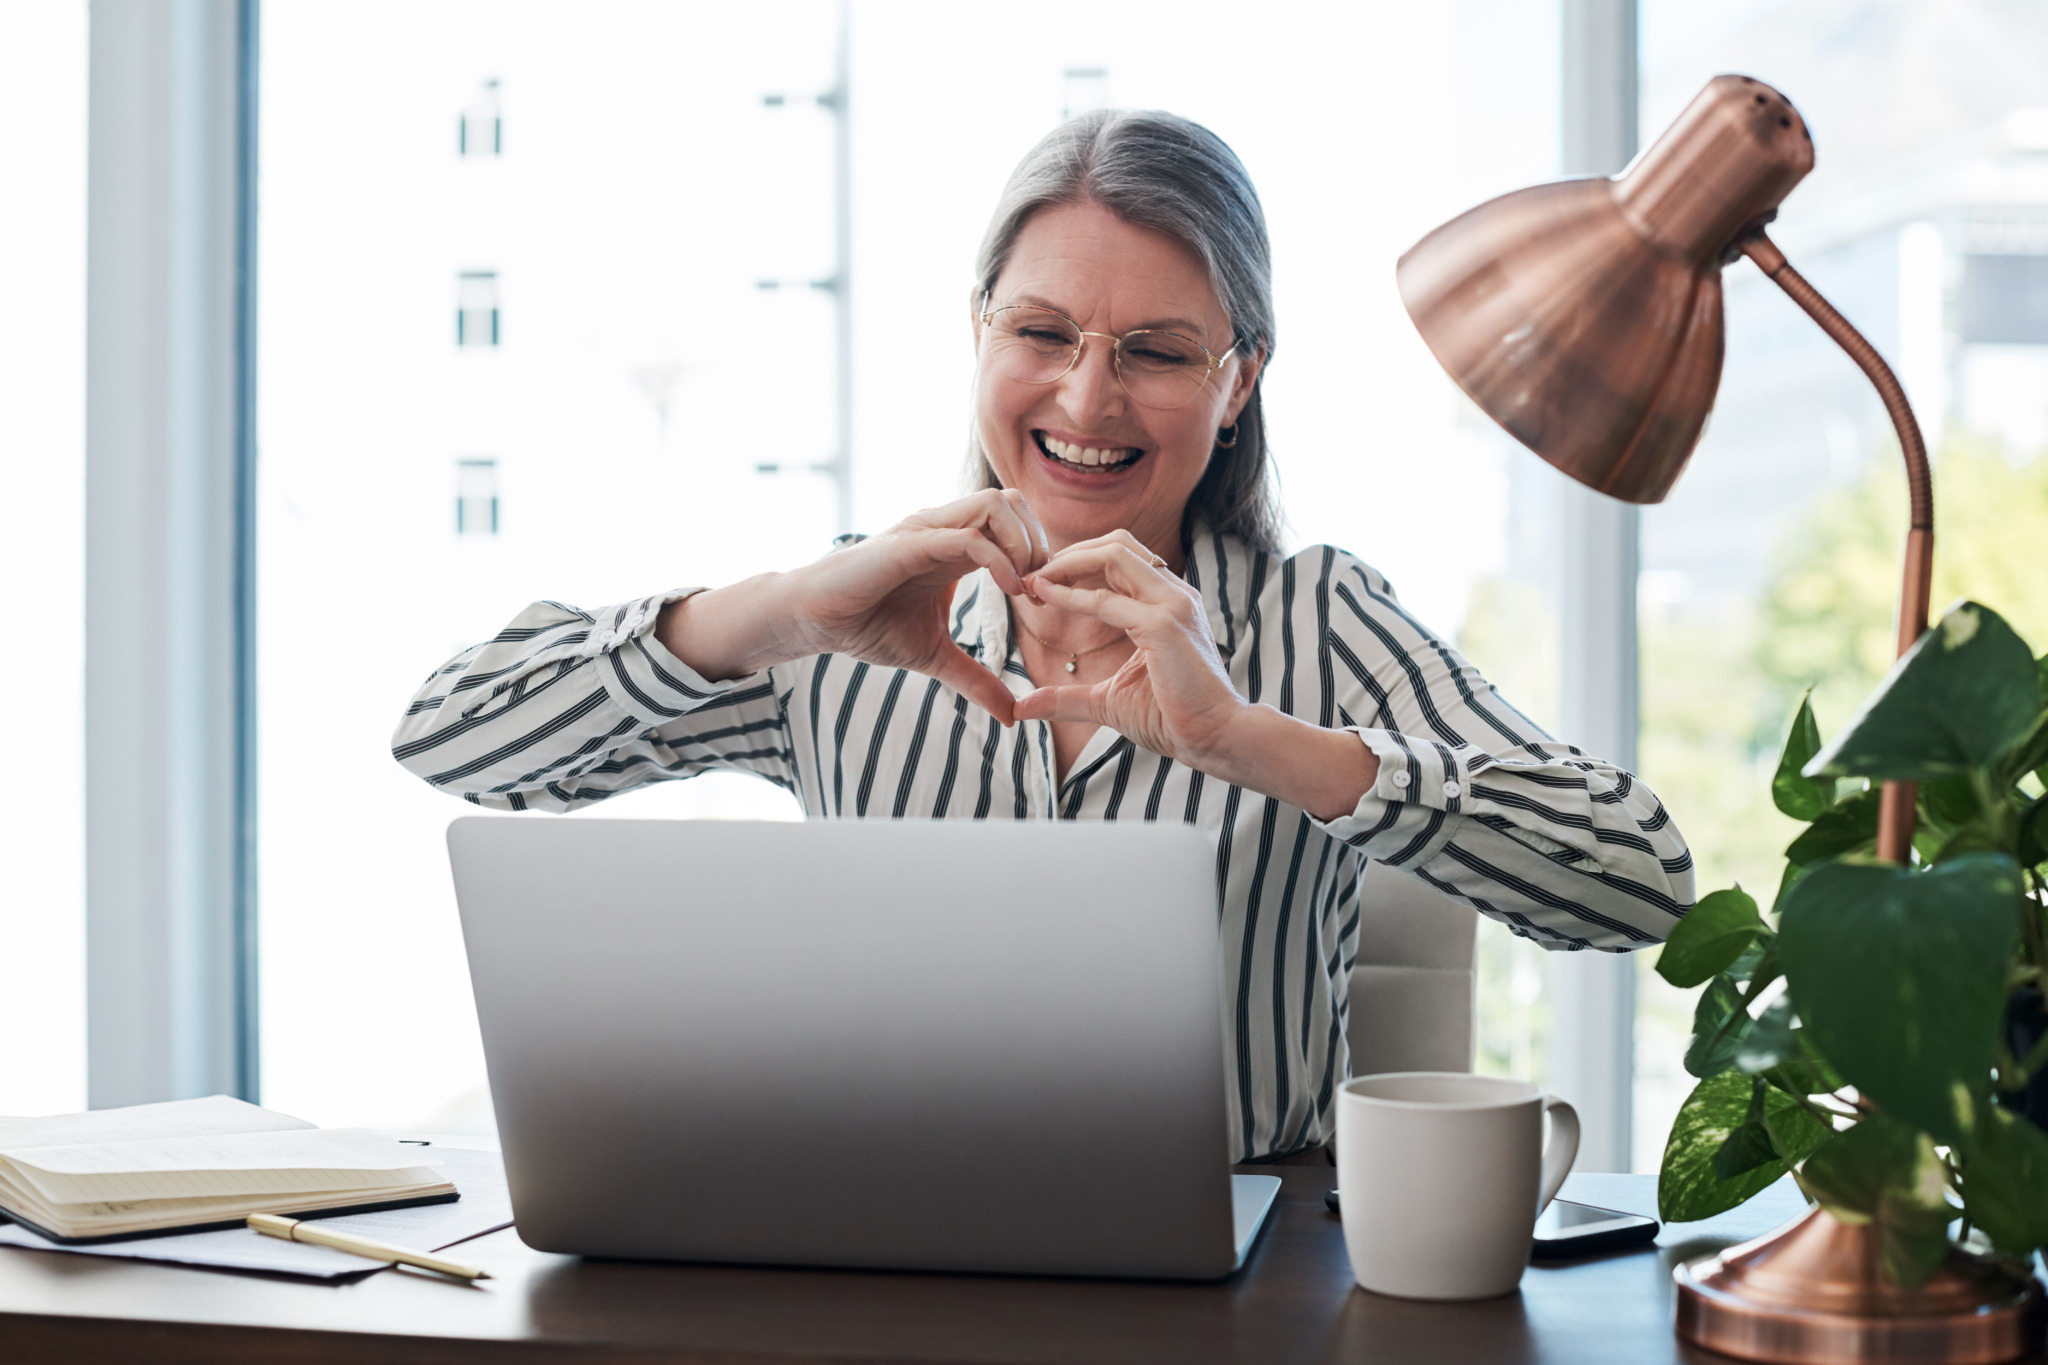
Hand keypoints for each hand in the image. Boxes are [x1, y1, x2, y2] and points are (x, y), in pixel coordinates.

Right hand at [663, 489, 1046, 720]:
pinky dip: (999, 558)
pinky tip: (1009, 589)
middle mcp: (945, 529)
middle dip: (1039, 541)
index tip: (1040, 600)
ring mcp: (928, 531)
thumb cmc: (868, 627)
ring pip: (996, 504)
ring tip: (1023, 588)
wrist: (817, 622)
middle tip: (1037, 589)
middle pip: (1013, 501)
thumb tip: (1011, 716)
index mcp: (955, 546)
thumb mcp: (935, 657)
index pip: (1016, 522)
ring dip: (1024, 543)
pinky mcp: (911, 544)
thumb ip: (975, 680)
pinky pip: (968, 536)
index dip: (1040, 554)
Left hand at [1011, 532, 1247, 766]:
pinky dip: (1070, 595)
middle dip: (1068, 554)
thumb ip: (1066, 698)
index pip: (1121, 559)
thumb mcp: (1108, 701)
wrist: (1216, 737)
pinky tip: (1044, 596)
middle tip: (1031, 576)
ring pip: (1114, 553)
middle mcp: (1173, 594)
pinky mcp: (1163, 625)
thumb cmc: (1172, 718)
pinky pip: (1106, 599)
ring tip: (1034, 581)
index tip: (1040, 584)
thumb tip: (1022, 708)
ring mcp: (1172, 604)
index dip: (1077, 564)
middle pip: (1116, 544)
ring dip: (1067, 563)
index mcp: (1168, 602)